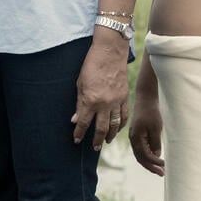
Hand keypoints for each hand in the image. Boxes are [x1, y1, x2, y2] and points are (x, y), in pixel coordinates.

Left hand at [71, 34, 129, 149]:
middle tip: (94, 148)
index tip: (77, 140)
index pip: (84, 123)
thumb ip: (79, 103)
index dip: (80, 133)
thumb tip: (76, 119)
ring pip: (115, 125)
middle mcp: (104, 104)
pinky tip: (118, 128)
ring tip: (106, 141)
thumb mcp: (80, 83)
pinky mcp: (125, 97)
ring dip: (110, 135)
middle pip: (101, 129)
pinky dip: (121, 124)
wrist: (110, 52)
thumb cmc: (91, 65)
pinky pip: (124, 115)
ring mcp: (116, 101)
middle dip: (96, 140)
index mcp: (90, 100)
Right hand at [128, 96, 164, 176]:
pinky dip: (148, 155)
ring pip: (141, 154)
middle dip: (151, 167)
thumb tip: (156, 156)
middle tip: (162, 174)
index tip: (165, 167)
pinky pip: (142, 148)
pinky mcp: (138, 134)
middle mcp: (133, 139)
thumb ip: (155, 143)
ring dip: (150, 162)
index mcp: (136, 138)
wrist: (146, 98)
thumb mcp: (156, 128)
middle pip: (141, 158)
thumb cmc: (151, 112)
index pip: (145, 156)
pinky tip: (156, 157)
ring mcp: (135, 136)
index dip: (155, 163)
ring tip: (160, 168)